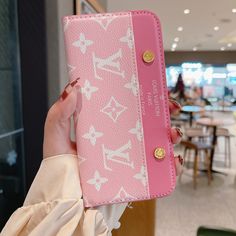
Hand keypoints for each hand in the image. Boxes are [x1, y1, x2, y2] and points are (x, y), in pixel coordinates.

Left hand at [43, 79, 182, 174]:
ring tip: (172, 133)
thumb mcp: (56, 137)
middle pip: (147, 122)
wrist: (68, 200)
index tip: (150, 87)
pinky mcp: (135, 175)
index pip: (126, 106)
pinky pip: (158, 170)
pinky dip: (171, 165)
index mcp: (105, 126)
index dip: (141, 96)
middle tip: (170, 107)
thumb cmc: (60, 167)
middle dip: (162, 113)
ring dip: (170, 136)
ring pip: (156, 143)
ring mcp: (129, 157)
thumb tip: (73, 89)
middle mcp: (120, 140)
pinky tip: (173, 160)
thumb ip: (59, 114)